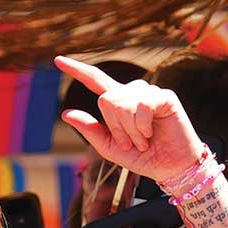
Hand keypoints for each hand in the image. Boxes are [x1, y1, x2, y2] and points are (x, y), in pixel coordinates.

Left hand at [55, 55, 204, 183]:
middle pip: (107, 99)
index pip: (94, 80)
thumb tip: (66, 113)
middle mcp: (131, 93)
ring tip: (143, 141)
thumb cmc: (142, 157)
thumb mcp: (109, 148)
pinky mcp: (165, 97)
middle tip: (131, 143)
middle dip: (115, 127)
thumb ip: (90, 130)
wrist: (169, 167)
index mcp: (117, 103)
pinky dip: (142, 125)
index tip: (58, 61)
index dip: (77, 70)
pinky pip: (142, 106)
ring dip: (130, 130)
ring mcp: (149, 93)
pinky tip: (151, 133)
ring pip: (122, 102)